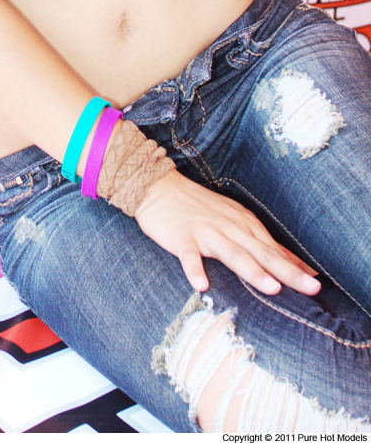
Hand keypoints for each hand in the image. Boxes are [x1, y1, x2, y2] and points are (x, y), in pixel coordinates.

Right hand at [134, 170, 320, 295]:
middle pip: (261, 252)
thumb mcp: (234, 220)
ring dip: (253, 270)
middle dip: (287, 271)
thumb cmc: (199, 207)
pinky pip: (189, 255)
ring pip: (232, 253)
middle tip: (311, 288)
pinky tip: (201, 285)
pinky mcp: (182, 237)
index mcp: (243, 224)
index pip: (274, 249)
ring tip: (271, 288)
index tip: (317, 286)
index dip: (295, 267)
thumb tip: (294, 264)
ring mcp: (205, 232)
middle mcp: (229, 227)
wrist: (158, 187)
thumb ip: (260, 242)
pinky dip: (195, 269)